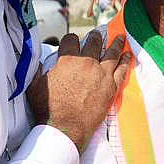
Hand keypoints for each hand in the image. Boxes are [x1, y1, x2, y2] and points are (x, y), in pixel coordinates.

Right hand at [26, 30, 129, 150]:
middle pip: (94, 42)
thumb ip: (37, 70)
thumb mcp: (35, 85)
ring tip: (119, 37)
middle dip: (95, 37)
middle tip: (98, 35)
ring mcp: (102, 74)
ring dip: (115, 43)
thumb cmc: (49, 109)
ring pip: (111, 53)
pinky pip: (122, 70)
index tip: (71, 42)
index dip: (70, 40)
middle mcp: (87, 63)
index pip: (71, 40)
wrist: (66, 128)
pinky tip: (127, 56)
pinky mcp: (112, 87)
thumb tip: (35, 62)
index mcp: (68, 60)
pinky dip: (125, 61)